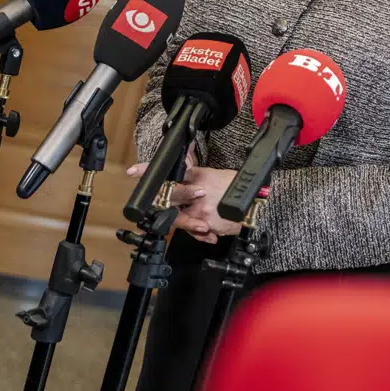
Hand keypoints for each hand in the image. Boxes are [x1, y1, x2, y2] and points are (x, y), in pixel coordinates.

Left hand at [126, 157, 243, 243]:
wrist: (257, 203)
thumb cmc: (237, 187)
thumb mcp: (216, 174)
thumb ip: (196, 174)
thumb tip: (185, 157)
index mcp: (199, 177)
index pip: (172, 172)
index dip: (150, 171)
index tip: (133, 171)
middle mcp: (197, 193)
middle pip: (169, 197)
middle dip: (158, 201)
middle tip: (148, 204)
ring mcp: (201, 211)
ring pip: (179, 219)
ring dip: (182, 220)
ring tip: (189, 220)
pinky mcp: (208, 225)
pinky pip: (196, 232)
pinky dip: (198, 233)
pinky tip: (204, 230)